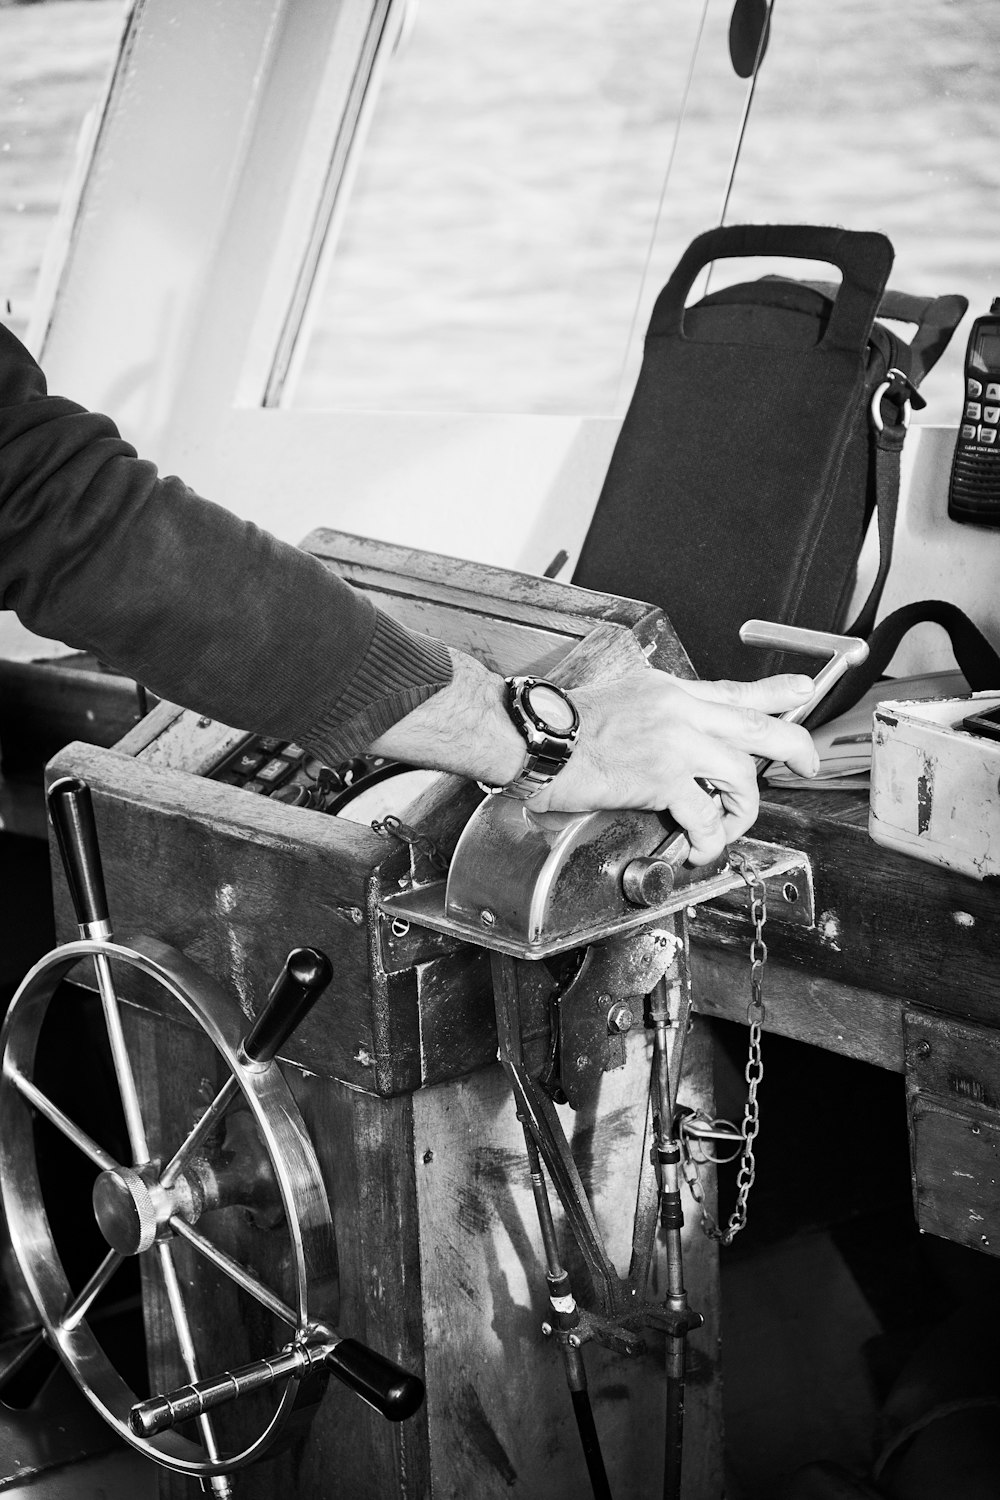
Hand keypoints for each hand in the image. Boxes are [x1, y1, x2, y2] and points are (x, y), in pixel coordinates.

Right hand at [533, 670, 819, 863]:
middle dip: (794, 745)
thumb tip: (663, 751)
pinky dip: (710, 837)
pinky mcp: (664, 775)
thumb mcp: (619, 705)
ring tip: (725, 827)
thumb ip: (651, 721)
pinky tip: (699, 847)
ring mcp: (676, 740)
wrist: (535, 737)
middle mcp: (679, 708)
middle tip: (806, 764)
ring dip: (741, 809)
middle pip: (758, 724)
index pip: (732, 690)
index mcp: (668, 692)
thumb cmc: (562, 728)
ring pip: (741, 773)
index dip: (775, 693)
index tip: (802, 691)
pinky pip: (706, 812)